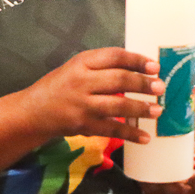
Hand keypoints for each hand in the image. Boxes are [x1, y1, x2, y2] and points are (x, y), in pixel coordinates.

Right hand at [24, 47, 164, 143]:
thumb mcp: (76, 67)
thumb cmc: (60, 86)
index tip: (155, 66)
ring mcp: (82, 105)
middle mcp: (82, 81)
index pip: (113, 56)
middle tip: (160, 87)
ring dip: (141, 108)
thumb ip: (102, 66)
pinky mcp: (83, 126)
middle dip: (142, 83)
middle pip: (118, 80)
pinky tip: (145, 137)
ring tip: (158, 110)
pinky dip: (130, 133)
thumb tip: (139, 69)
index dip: (136, 60)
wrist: (33, 112)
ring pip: (117, 105)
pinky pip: (111, 129)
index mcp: (82, 62)